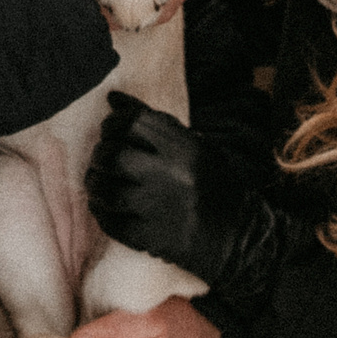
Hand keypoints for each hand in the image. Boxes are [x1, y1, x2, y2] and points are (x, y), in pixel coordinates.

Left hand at [88, 91, 304, 321]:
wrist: (241, 239)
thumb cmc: (217, 186)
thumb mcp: (197, 147)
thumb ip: (154, 123)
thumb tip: (113, 98)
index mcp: (187, 149)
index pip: (133, 123)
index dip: (113, 123)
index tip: (110, 129)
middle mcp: (172, 176)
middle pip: (113, 155)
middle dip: (101, 154)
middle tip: (102, 158)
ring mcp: (160, 210)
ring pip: (105, 189)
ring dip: (95, 183)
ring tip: (98, 181)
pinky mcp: (152, 239)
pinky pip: (111, 222)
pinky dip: (101, 212)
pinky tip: (104, 207)